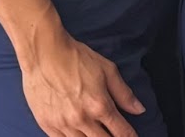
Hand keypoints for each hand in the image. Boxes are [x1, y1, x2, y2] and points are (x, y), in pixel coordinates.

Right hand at [17, 22, 144, 136]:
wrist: (45, 55)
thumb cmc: (77, 59)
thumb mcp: (108, 70)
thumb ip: (124, 94)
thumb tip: (139, 110)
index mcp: (100, 106)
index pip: (120, 131)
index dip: (130, 136)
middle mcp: (82, 119)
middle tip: (116, 136)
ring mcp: (63, 124)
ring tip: (99, 136)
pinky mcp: (47, 125)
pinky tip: (80, 136)